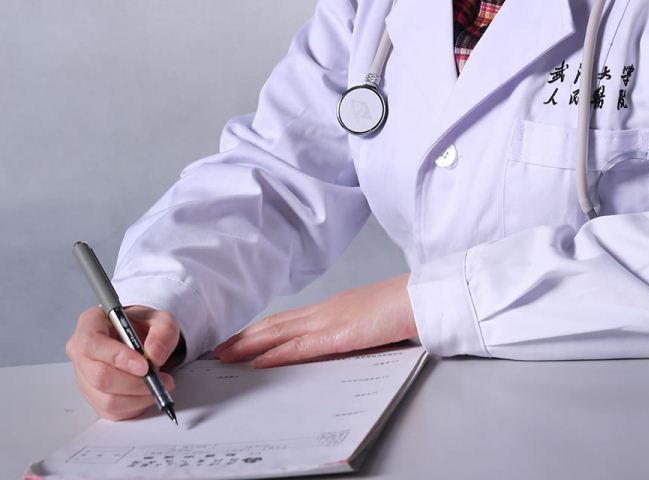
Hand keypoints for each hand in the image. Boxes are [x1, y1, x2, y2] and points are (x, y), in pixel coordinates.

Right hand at [65, 304, 180, 420]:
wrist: (139, 340)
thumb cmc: (142, 327)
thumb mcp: (160, 319)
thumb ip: (163, 330)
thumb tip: (155, 354)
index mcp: (90, 323)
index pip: (92, 343)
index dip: (117, 357)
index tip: (144, 365)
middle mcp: (80, 351)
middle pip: (99, 376)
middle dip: (133, 382)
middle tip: (157, 378)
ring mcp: (83, 377)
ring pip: (106, 399)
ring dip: (137, 397)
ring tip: (157, 385)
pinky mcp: (92, 397)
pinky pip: (111, 411)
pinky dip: (134, 406)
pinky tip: (146, 394)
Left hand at [212, 273, 416, 367]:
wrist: (419, 297)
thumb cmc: (401, 309)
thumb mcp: (368, 322)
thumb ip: (349, 332)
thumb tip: (337, 346)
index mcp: (332, 309)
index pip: (287, 320)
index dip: (260, 330)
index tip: (240, 340)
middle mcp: (324, 311)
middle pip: (275, 325)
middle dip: (244, 338)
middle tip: (218, 350)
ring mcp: (329, 321)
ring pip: (279, 333)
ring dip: (249, 345)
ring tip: (225, 356)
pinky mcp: (338, 334)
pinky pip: (300, 347)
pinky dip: (276, 354)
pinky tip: (259, 362)